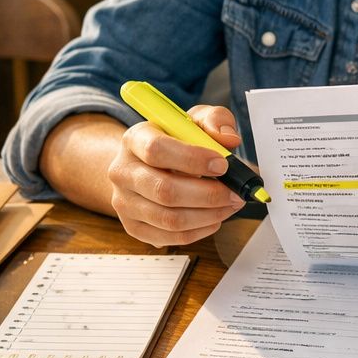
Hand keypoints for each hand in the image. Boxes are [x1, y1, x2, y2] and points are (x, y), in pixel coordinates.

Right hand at [107, 104, 244, 247]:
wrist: (144, 165)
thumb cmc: (173, 142)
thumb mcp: (194, 121)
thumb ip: (215, 120)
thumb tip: (228, 140)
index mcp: (135, 139)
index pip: (156, 149)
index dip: (192, 159)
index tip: (222, 165)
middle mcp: (123, 172)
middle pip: (164, 190)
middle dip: (208, 194)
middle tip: (235, 193)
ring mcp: (124, 202)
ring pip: (169, 219)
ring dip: (208, 215)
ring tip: (229, 205)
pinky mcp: (133, 227)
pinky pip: (171, 237)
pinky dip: (200, 231)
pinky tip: (214, 218)